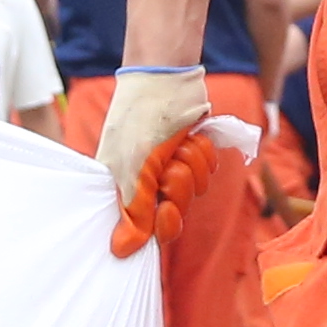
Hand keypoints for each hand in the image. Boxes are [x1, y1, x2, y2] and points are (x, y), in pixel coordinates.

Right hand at [96, 71, 240, 259]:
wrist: (167, 75)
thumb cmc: (143, 118)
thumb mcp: (135, 166)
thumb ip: (133, 210)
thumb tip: (120, 251)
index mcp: (121, 187)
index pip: (145, 229)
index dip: (162, 222)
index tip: (167, 208)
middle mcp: (143, 181)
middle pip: (175, 212)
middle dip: (178, 185)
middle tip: (169, 163)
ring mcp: (167, 166)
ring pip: (194, 190)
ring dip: (191, 165)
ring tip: (177, 142)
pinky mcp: (188, 152)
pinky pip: (206, 170)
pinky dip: (202, 153)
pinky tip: (191, 135)